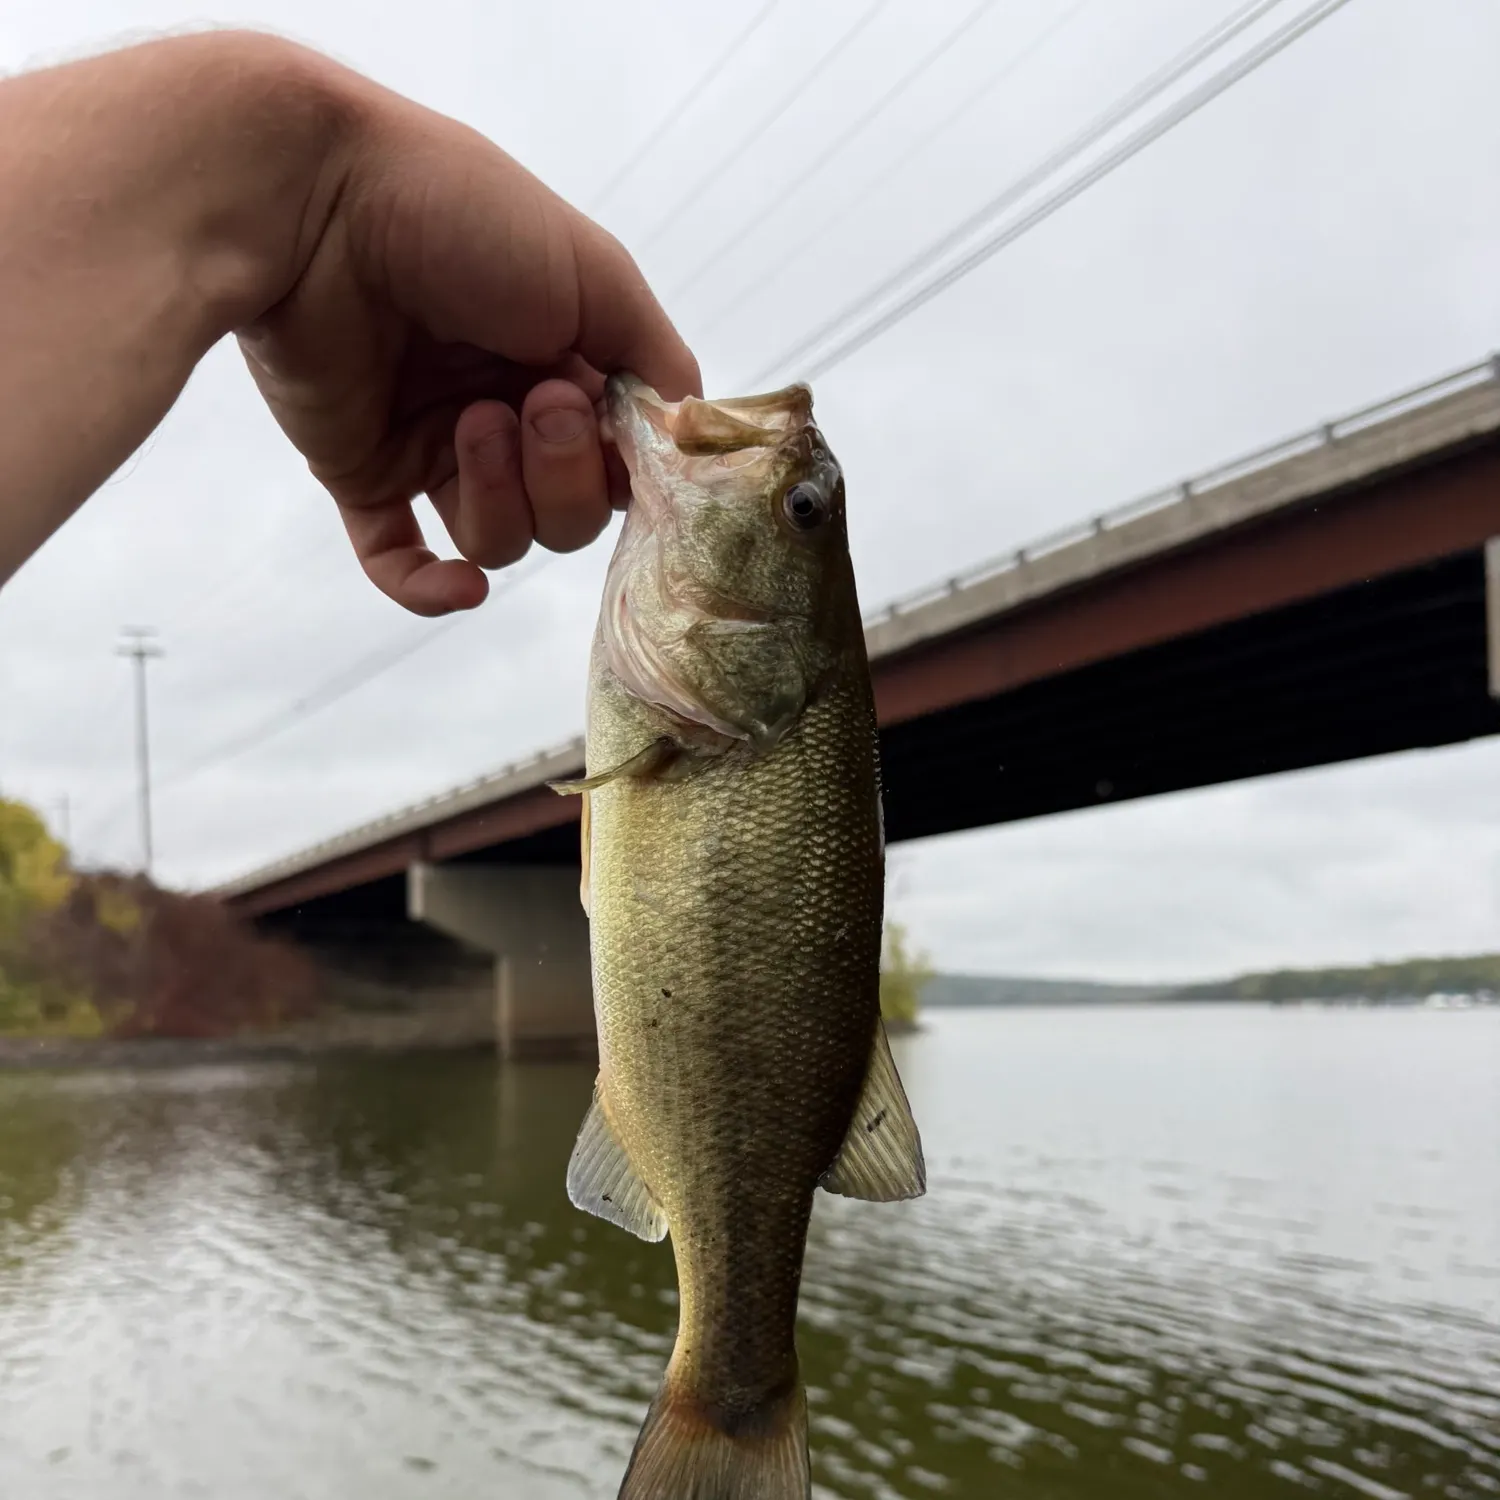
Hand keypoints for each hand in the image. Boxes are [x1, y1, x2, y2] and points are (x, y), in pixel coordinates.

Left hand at [237, 51, 700, 615]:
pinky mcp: (361, 469)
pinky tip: (458, 586)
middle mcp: (504, 409)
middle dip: (562, 475)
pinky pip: (399, 561)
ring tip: (470, 419)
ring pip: (498, 539)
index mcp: (563, 363)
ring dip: (498, 494)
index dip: (624, 468)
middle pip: (566, 517)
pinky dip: (429, 588)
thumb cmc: (460, 213)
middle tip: (534, 402)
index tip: (622, 437)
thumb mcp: (599, 274)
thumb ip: (659, 362)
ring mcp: (432, 444)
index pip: (619, 465)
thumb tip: (685, 437)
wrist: (316, 197)